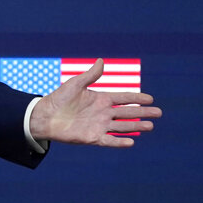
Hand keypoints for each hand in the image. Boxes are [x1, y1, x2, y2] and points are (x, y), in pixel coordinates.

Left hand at [29, 58, 161, 147]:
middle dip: (143, 113)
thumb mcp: (75, 84)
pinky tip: (131, 142)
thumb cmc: (58, 98)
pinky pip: (109, 140)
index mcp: (101, 99)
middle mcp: (103, 113)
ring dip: (136, 127)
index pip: (124, 98)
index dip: (137, 98)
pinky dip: (119, 142)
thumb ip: (90, 75)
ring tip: (150, 126)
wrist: (44, 116)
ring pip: (122, 127)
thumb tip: (101, 60)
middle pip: (128, 113)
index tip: (151, 99)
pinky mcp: (92, 138)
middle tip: (159, 113)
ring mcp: (99, 126)